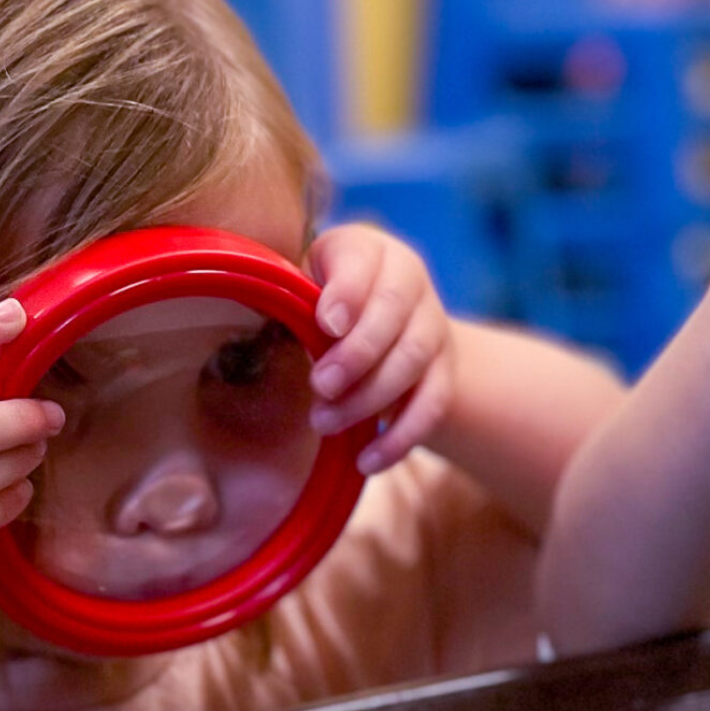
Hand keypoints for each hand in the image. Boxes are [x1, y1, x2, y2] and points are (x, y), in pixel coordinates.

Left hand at [306, 224, 453, 473]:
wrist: (388, 325)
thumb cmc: (324, 305)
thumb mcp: (302, 288)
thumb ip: (290, 301)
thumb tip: (263, 328)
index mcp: (367, 249)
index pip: (362, 258)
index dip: (348, 293)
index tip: (326, 324)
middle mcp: (408, 279)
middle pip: (394, 312)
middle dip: (357, 354)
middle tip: (319, 385)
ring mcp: (433, 325)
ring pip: (414, 358)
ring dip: (370, 396)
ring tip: (324, 422)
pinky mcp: (446, 371)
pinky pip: (432, 405)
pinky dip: (400, 437)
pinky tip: (366, 461)